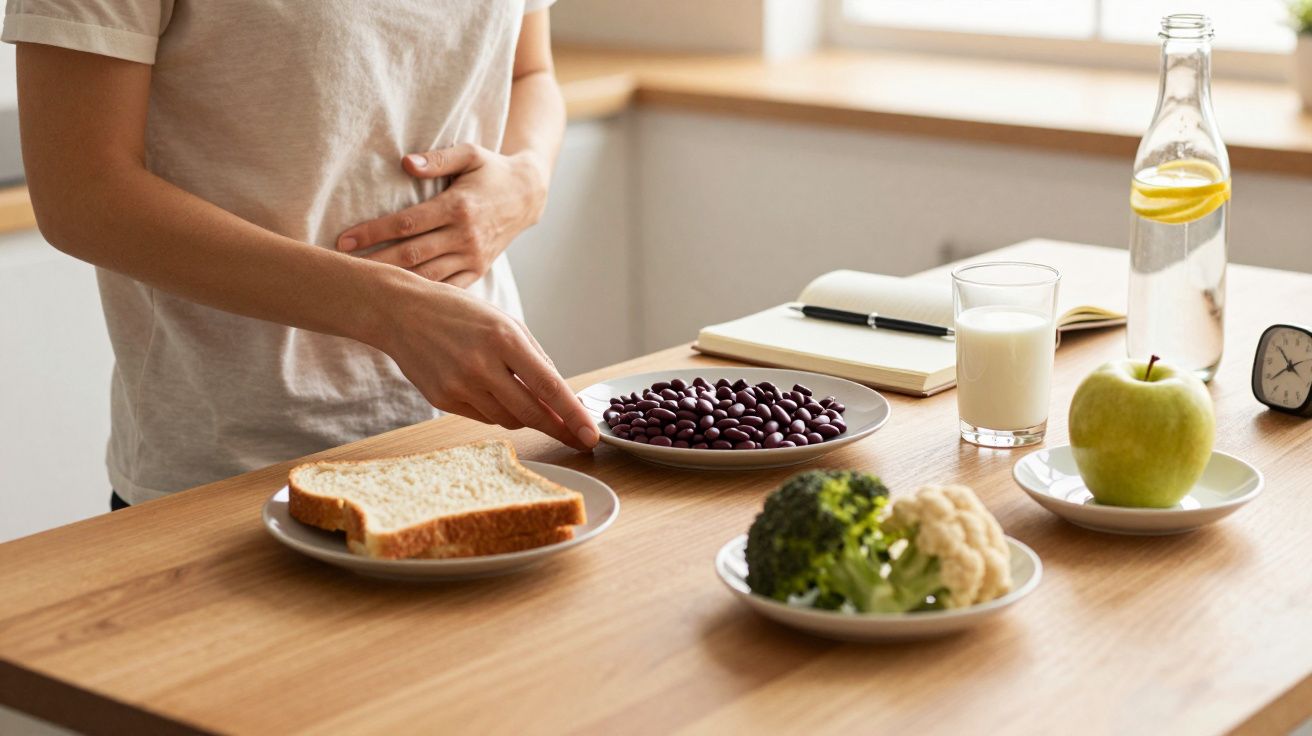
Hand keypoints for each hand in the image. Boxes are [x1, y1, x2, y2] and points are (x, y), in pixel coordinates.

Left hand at [337, 144, 548, 287]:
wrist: (527, 196)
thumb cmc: (491, 171)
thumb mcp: (470, 154)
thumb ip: (438, 159)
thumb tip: (406, 163)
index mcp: (458, 207)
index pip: (407, 223)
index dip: (374, 232)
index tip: (344, 240)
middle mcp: (465, 236)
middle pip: (411, 254)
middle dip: (374, 262)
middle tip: (341, 268)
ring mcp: (473, 257)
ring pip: (427, 276)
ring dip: (394, 282)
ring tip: (362, 286)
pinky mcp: (478, 270)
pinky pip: (448, 289)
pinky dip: (423, 296)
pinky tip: (397, 299)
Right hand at [375, 277, 598, 451]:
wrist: (401, 312)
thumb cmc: (459, 313)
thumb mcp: (505, 321)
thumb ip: (536, 358)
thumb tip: (561, 397)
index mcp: (504, 339)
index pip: (548, 386)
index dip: (573, 415)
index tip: (591, 436)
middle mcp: (482, 365)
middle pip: (531, 413)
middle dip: (558, 428)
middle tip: (578, 439)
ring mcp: (459, 386)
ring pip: (508, 419)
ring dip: (525, 416)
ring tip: (524, 399)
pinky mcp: (442, 400)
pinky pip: (484, 418)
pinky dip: (497, 411)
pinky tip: (492, 393)